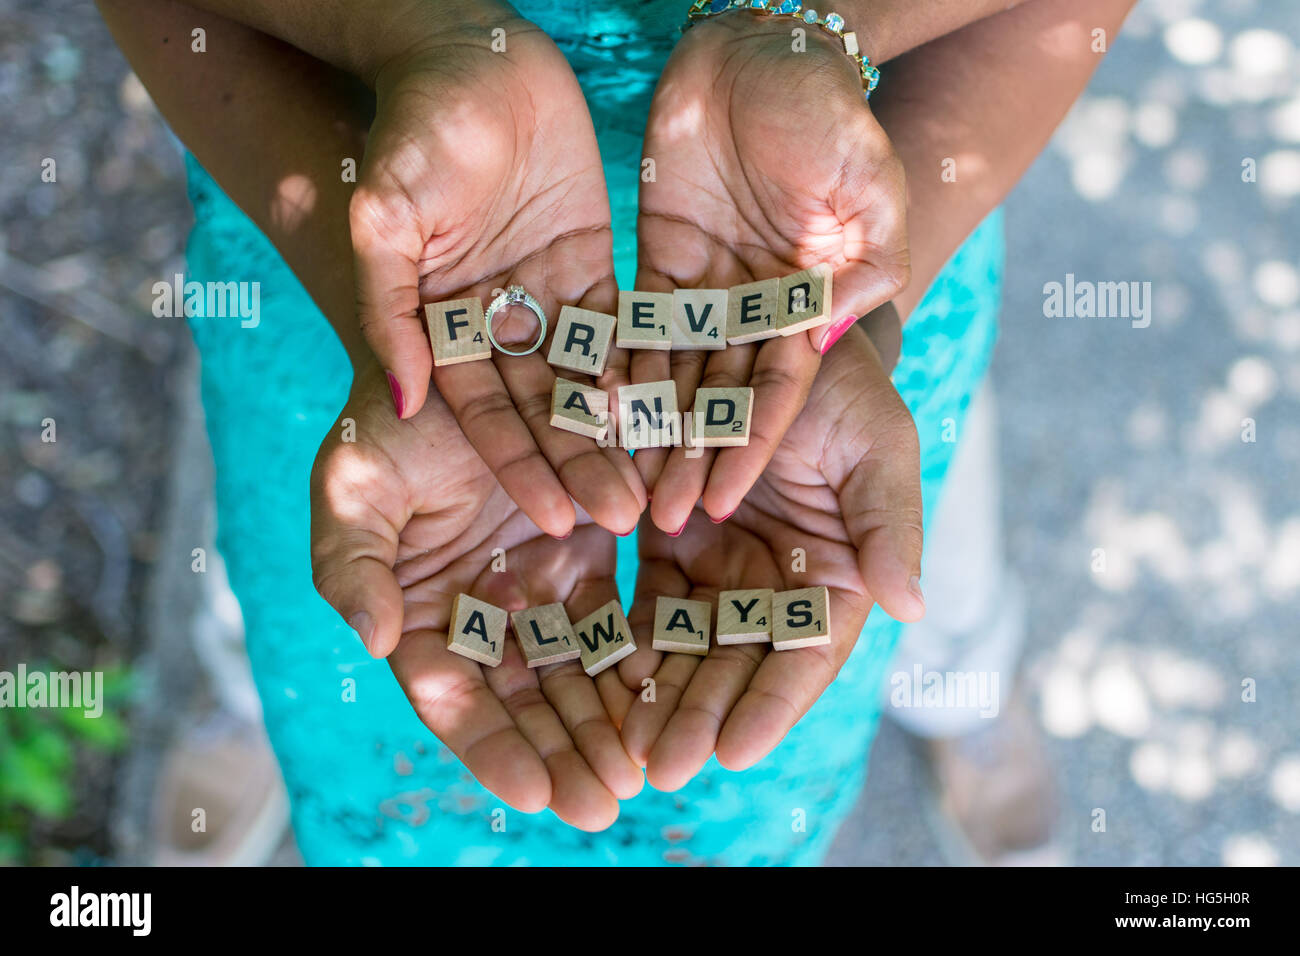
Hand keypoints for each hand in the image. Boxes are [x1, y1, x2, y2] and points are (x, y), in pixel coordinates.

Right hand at [309, 364, 642, 829]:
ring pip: (578, 669)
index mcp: (420, 614)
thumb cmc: (388, 421)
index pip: (453, 696)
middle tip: (608, 803)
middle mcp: (482, 614)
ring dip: (610, 720)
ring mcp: (537, 586)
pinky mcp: (589, 553)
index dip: (491, 747)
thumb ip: (352, 565)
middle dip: (564, 753)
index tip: (536, 791)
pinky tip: (672, 691)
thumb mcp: (354, 485)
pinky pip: (619, 614)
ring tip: (647, 768)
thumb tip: (374, 642)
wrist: (456, 350)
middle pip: (525, 700)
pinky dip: (640, 656)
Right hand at [349, 4, 642, 536]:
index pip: (487, 415)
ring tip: (665, 484)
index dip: (523, 466)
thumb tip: (406, 397)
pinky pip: (629, 332)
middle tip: (628, 519)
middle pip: (547, 412)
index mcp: (442, 328)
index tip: (559, 518)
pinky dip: (652, 372)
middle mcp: (498, 328)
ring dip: (625, 432)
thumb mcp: (385, 218)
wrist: (472, 57)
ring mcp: (549, 302)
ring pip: (593, 382)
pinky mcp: (595, 273)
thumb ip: (389, 308)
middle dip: (585, 465)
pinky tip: (686, 414)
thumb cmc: (414, 131)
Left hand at [607, 324, 925, 790]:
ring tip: (616, 744)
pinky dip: (616, 639)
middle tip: (658, 767)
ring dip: (650, 696)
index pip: (805, 657)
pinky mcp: (663, 544)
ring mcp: (716, 571)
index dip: (773, 706)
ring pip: (680, 647)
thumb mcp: (877, 447)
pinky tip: (585, 672)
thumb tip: (912, 607)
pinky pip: (638, 600)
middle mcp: (772, 589)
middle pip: (733, 666)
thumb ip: (890, 525)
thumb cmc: (843, 391)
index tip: (736, 751)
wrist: (775, 337)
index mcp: (833, 580)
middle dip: (697, 718)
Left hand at [634, 13, 908, 532]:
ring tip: (613, 483)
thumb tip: (825, 337)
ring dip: (645, 428)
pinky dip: (611, 368)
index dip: (746, 446)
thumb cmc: (831, 118)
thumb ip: (862, 268)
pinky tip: (585, 411)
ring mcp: (704, 296)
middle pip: (716, 399)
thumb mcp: (870, 193)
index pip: (774, 392)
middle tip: (654, 519)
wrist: (765, 55)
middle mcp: (755, 317)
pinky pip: (630, 328)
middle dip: (687, 458)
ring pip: (670, 375)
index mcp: (809, 310)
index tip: (720, 501)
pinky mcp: (658, 271)